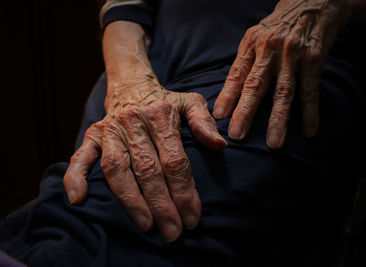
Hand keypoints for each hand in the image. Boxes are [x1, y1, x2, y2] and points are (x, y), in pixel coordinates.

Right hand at [63, 82, 226, 241]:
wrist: (132, 85)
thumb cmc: (165, 101)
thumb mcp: (190, 102)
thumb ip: (204, 122)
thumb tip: (220, 145)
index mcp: (160, 114)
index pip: (174, 160)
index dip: (184, 191)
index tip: (192, 216)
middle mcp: (133, 122)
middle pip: (147, 169)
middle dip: (161, 204)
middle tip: (173, 232)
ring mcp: (110, 129)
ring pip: (117, 169)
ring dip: (130, 200)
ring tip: (145, 225)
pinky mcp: (92, 134)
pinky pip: (80, 156)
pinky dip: (76, 177)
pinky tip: (79, 200)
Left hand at [213, 0, 350, 147]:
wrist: (312, 2)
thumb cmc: (278, 26)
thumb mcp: (256, 37)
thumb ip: (245, 62)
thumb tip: (229, 94)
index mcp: (251, 45)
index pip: (236, 75)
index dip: (227, 96)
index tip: (218, 117)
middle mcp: (270, 50)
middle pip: (256, 86)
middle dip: (245, 113)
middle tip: (237, 136)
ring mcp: (292, 55)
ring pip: (283, 92)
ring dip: (278, 120)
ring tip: (273, 144)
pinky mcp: (314, 59)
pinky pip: (311, 90)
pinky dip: (310, 112)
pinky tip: (309, 131)